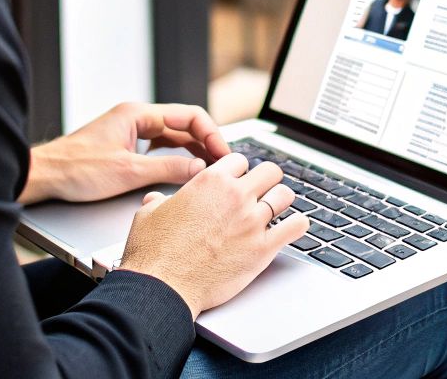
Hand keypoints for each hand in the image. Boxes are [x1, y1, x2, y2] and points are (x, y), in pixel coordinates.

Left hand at [17, 102, 231, 204]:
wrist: (44, 177)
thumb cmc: (75, 170)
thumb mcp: (128, 172)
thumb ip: (168, 169)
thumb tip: (200, 169)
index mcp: (138, 114)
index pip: (188, 116)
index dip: (211, 134)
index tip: (223, 154)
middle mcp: (136, 119)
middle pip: (183, 125)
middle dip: (206, 143)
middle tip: (224, 164)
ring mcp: (130, 133)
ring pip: (172, 138)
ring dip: (193, 151)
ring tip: (211, 168)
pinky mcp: (125, 148)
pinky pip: (159, 149)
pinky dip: (176, 158)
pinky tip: (185, 171)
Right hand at [117, 153, 308, 317]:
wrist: (163, 286)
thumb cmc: (154, 252)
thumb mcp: (148, 214)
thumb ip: (159, 201)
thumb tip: (157, 199)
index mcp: (210, 181)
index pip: (240, 160)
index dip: (238, 172)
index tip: (237, 182)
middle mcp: (236, 196)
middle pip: (270, 171)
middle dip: (265, 181)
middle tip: (260, 193)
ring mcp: (252, 221)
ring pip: (285, 195)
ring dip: (280, 201)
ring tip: (274, 211)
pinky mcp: (263, 248)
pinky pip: (296, 226)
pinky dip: (297, 225)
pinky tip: (291, 228)